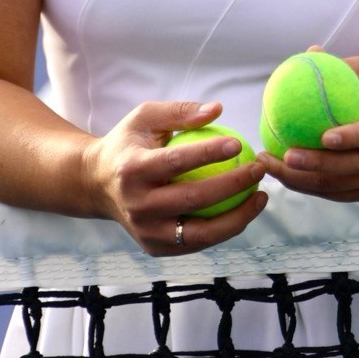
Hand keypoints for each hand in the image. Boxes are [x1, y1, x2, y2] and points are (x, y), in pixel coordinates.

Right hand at [86, 99, 266, 256]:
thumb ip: (180, 112)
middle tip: (260, 168)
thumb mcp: (146, 117)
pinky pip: (197, 243)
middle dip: (234, 184)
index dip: (209, 153)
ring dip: (239, 216)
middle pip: (194, 199)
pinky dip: (225, 229)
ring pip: (200, 233)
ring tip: (262, 196)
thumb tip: (218, 109)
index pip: (177, 162)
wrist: (96, 184)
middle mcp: (136, 205)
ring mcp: (145, 231)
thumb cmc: (128, 144)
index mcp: (131, 170)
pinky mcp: (154, 248)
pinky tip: (245, 210)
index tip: (239, 144)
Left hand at [257, 51, 358, 202]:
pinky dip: (305, 186)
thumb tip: (311, 51)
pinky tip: (280, 173)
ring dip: (301, 179)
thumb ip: (343, 65)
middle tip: (285, 155)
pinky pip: (333, 193)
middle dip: (318, 164)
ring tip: (270, 165)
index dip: (351, 138)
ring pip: (338, 185)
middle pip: (354, 166)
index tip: (324, 137)